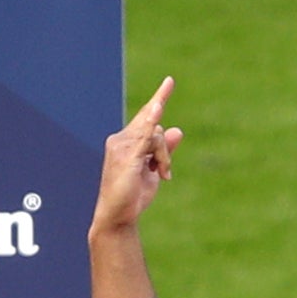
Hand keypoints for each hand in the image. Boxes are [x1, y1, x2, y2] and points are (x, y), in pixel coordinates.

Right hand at [94, 79, 181, 234]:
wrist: (118, 217)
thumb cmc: (132, 196)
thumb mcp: (154, 171)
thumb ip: (163, 151)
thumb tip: (178, 130)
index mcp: (127, 141)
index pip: (146, 116)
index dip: (159, 98)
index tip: (170, 81)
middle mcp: (121, 139)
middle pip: (155, 128)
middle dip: (165, 152)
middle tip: (165, 173)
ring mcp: (121, 146)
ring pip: (155, 135)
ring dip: (163, 157)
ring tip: (162, 175)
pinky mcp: (125, 156)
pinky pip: (144, 136)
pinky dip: (151, 123)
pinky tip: (158, 108)